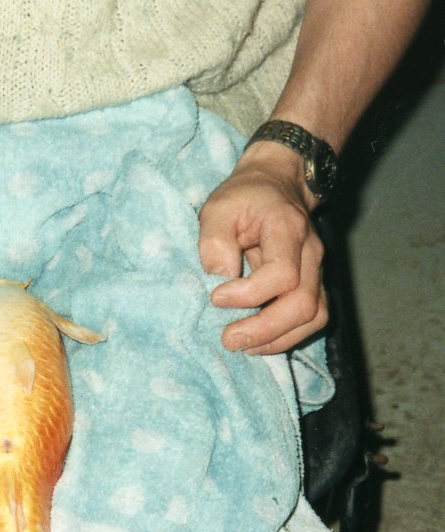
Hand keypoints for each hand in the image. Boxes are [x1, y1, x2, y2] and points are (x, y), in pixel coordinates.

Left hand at [198, 142, 327, 354]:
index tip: (216, 296)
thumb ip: (215, 241)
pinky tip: (257, 342)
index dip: (250, 294)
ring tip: (242, 345)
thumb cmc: (244, 198)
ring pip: (314, 316)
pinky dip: (286, 337)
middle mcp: (310, 252)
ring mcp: (316, 271)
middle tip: (229, 339)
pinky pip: (312, 319)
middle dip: (265, 328)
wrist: (275, 185)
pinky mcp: (312, 285)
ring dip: (277, 339)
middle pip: (304, 303)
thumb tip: (221, 279)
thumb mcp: (218, 209)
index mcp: (288, 229)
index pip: (282, 273)